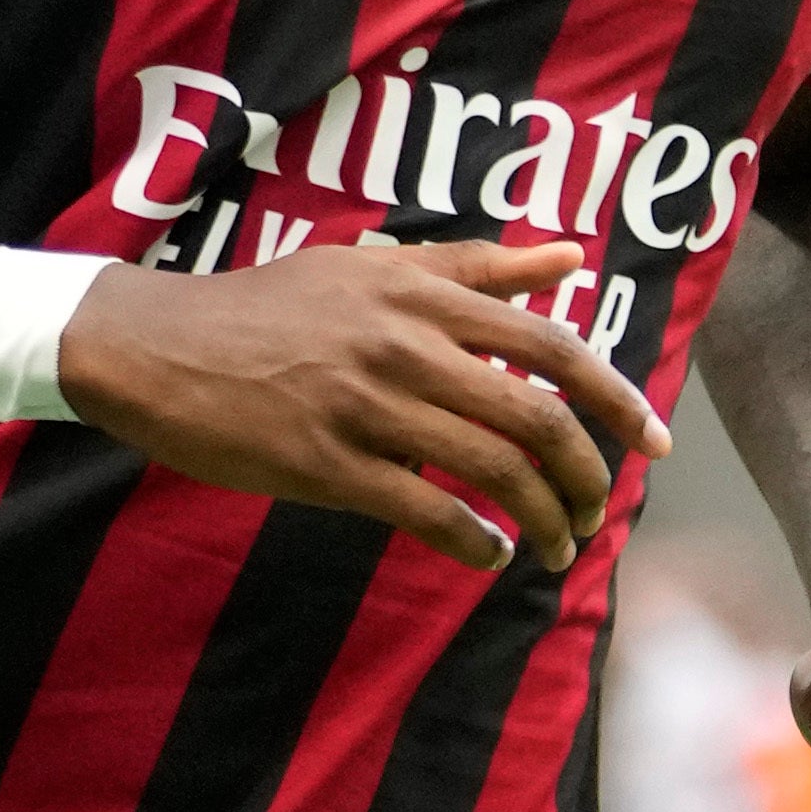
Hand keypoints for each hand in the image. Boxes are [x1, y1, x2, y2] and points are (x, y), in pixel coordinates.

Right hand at [57, 237, 664, 574]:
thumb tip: (568, 256)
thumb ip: (472, 266)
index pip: (551, 345)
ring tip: (554, 545)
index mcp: (419, 293)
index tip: (655, 441)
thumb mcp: (369, 267)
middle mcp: (403, 344)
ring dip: (543, 519)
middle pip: (536, 417)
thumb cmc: (266, 307)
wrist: (155, 345)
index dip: (616, 397)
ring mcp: (365, 406)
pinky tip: (489, 554)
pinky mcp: (326, 463)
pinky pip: (425, 511)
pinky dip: (473, 541)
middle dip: (588, 476)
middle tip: (598, 511)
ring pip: (491, 470)